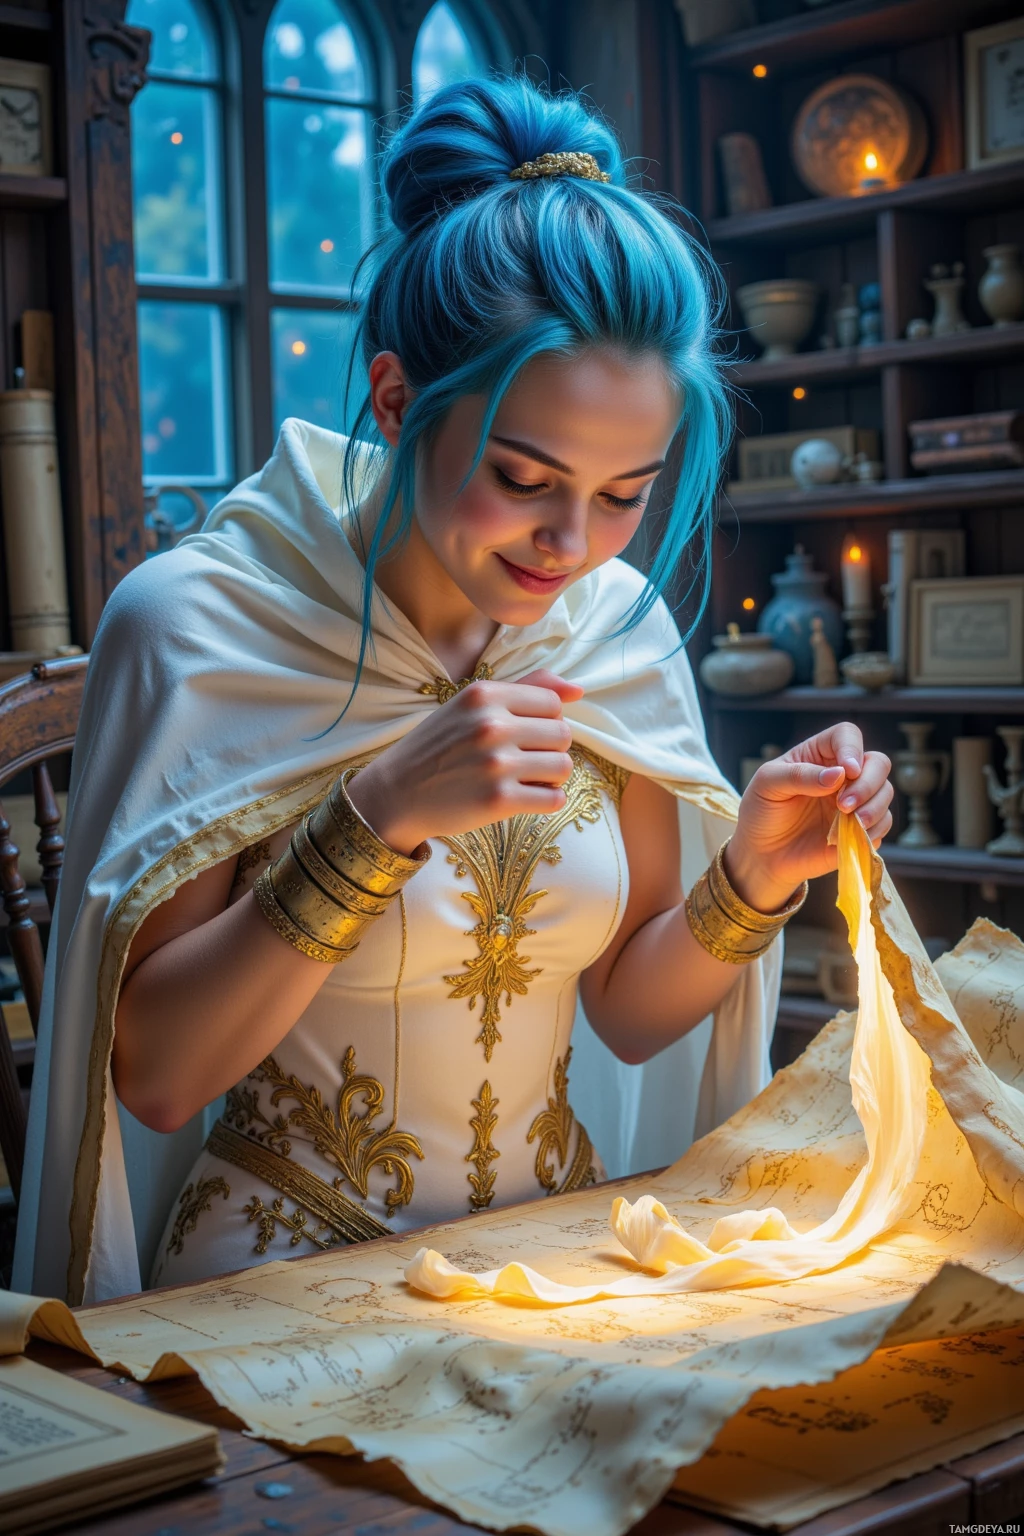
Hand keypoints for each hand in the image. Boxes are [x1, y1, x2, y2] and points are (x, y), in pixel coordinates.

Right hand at [346, 669, 583, 853]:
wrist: (396, 793)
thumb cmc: (438, 747)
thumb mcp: (471, 706)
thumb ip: (524, 689)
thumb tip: (577, 689)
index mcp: (485, 695)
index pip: (553, 703)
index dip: (547, 721)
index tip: (526, 735)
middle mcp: (491, 725)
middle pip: (563, 734)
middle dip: (551, 749)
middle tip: (526, 760)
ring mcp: (495, 764)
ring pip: (563, 767)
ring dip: (552, 777)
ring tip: (529, 779)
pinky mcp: (498, 801)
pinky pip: (553, 799)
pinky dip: (548, 800)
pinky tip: (527, 797)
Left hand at [725, 722, 892, 913]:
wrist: (761, 855)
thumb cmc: (761, 813)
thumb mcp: (768, 786)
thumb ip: (800, 775)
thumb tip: (839, 774)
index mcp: (818, 755)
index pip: (846, 735)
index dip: (852, 748)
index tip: (847, 771)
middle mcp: (842, 775)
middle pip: (877, 762)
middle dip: (868, 783)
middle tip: (843, 805)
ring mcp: (854, 802)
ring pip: (885, 792)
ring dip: (874, 807)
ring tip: (850, 822)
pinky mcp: (861, 829)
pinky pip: (883, 824)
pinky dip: (873, 830)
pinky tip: (851, 837)